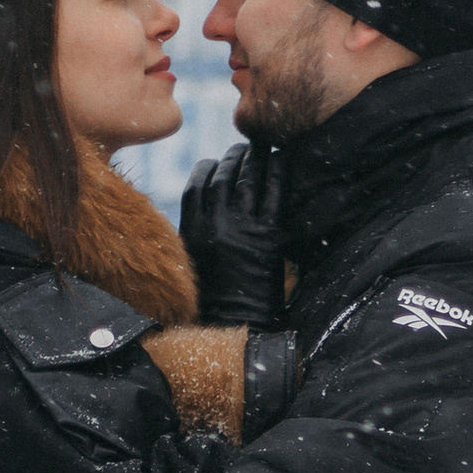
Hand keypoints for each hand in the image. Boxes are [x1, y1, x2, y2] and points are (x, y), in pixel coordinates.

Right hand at [180, 142, 288, 323]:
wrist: (238, 324)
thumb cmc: (214, 302)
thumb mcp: (191, 266)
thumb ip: (192, 237)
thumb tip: (200, 212)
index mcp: (191, 231)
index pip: (197, 186)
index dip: (207, 170)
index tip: (214, 163)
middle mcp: (214, 225)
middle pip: (223, 177)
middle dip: (233, 158)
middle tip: (243, 149)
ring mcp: (242, 228)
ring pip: (247, 178)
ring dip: (254, 158)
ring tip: (260, 148)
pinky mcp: (269, 235)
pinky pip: (274, 192)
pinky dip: (278, 171)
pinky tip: (281, 159)